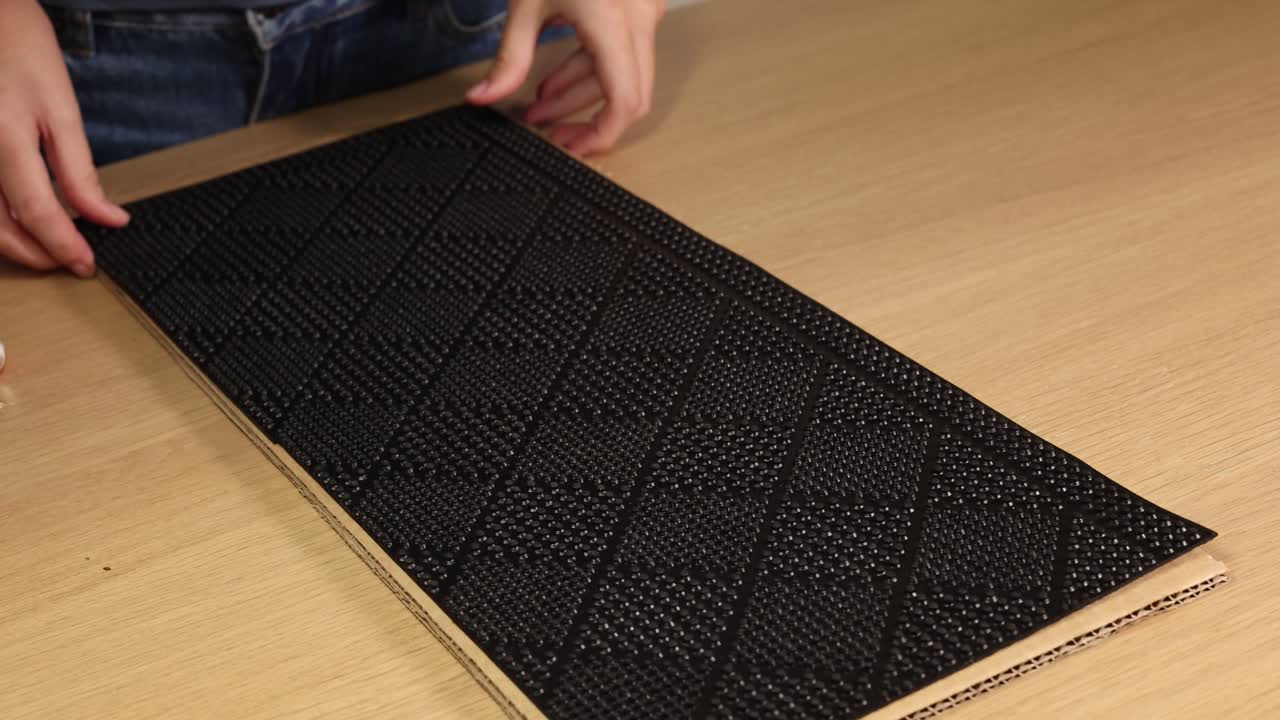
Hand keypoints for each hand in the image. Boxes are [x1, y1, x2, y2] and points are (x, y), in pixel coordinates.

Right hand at [0, 0, 128, 276]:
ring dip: (13, 243)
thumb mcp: (61, 108)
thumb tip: (107, 218)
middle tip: (71, 260)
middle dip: (36, 254)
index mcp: (4, 139)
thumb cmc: (19, 50)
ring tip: (49, 245)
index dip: (64, 246)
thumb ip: (80, 170)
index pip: (36, 212)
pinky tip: (20, 219)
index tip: (86, 264)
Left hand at [466, 0, 664, 155]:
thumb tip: (485, 96)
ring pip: (622, 76)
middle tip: (554, 138)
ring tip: (539, 109)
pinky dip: (589, 71)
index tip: (574, 148)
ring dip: (581, 97)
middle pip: (629, 96)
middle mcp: (638, 19)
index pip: (625, 100)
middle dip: (588, 121)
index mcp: (613, 21)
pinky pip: (620, 54)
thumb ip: (508, 58)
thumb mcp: (525, 3)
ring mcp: (642, 13)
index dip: (603, 134)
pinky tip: (553, 81)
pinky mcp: (636, 8)